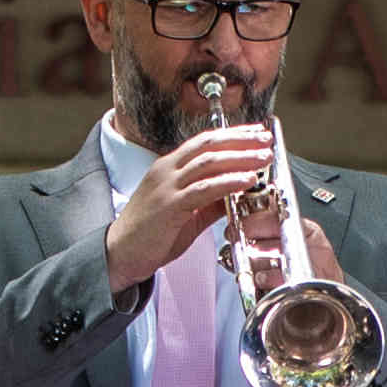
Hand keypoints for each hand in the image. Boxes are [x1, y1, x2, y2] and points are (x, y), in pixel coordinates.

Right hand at [100, 122, 282, 287]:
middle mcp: (167, 170)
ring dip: (240, 158)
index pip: (204, 142)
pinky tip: (247, 180)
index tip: (256, 133)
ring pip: (209, 162)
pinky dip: (229, 182)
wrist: (121, 253)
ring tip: (263, 158)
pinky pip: (204, 189)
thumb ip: (211, 200)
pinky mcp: (170, 205)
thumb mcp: (187, 211)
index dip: (232, 135)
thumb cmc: (151, 233)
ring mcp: (167, 186)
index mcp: (169, 167)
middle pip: (209, 145)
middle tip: (265, 139)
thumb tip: (237, 192)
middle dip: (241, 140)